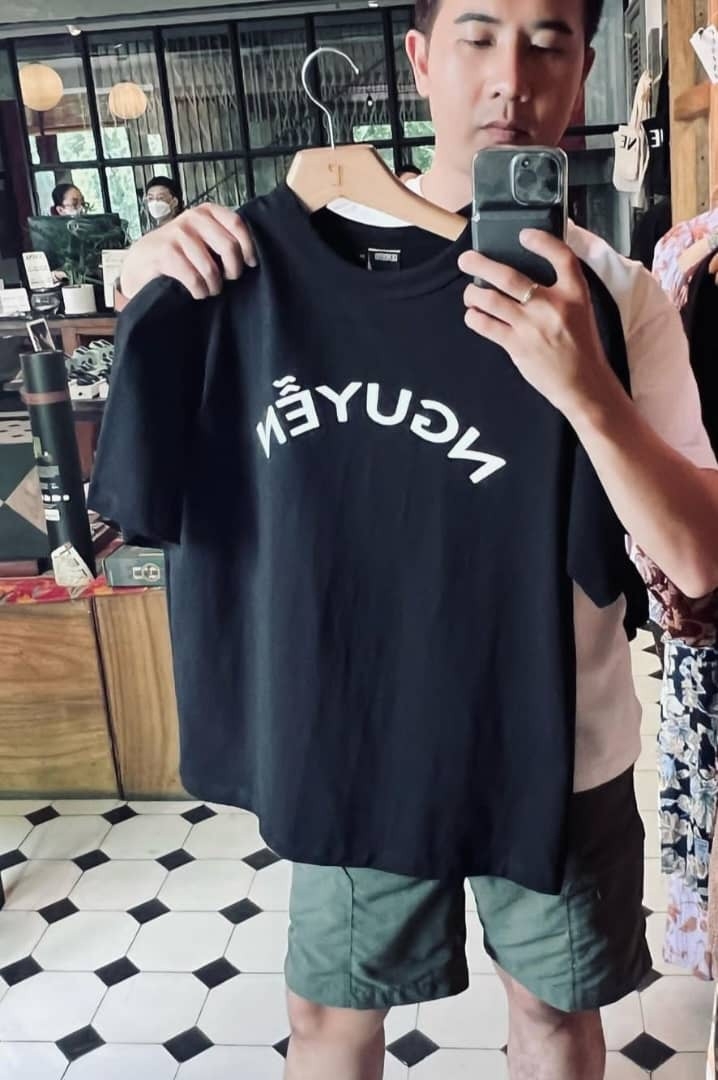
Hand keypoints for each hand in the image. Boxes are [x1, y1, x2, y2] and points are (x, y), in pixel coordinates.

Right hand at [120, 203, 256, 300]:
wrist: (140, 262)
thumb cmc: (176, 254)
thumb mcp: (201, 239)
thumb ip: (221, 240)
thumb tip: (250, 258)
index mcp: (206, 212)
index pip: (237, 224)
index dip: (247, 247)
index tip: (250, 264)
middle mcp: (193, 218)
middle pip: (229, 247)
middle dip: (233, 271)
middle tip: (226, 281)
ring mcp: (178, 234)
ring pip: (211, 268)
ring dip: (213, 286)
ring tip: (209, 289)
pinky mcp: (165, 253)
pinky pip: (194, 278)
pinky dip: (199, 291)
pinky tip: (197, 292)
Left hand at [458, 230, 614, 416]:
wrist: (583, 384)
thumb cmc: (581, 347)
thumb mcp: (581, 311)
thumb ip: (560, 292)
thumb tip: (525, 276)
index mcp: (576, 293)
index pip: (561, 256)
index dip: (541, 241)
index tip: (524, 234)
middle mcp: (552, 305)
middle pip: (509, 275)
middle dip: (481, 264)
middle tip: (466, 259)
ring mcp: (532, 325)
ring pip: (490, 299)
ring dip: (473, 293)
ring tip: (469, 293)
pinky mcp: (517, 345)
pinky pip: (485, 325)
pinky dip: (474, 317)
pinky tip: (473, 315)